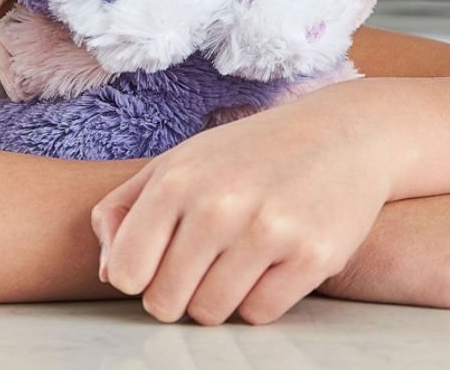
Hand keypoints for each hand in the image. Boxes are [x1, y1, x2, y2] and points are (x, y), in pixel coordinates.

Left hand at [90, 90, 396, 325]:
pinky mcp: (312, 257)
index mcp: (176, 179)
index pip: (127, 271)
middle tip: (198, 265)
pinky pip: (260, 314)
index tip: (157, 261)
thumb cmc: (245, 153)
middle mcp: (218, 205)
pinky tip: (268, 263)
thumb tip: (110, 273)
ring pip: (211, 313)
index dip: (138, 276)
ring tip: (233, 259)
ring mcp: (267, 232)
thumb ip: (126, 210)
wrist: (339, 134)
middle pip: (166, 301)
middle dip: (176, 293)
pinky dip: (259, 298)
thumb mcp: (177, 162)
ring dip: (218, 297)